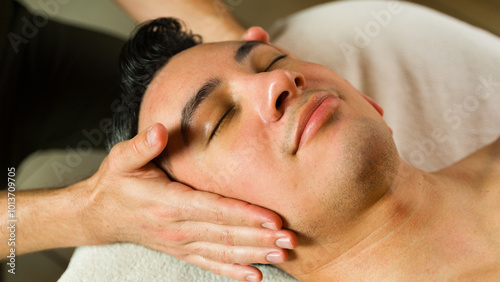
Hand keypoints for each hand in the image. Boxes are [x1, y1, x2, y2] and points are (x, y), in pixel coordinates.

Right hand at [81, 123, 296, 280]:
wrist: (99, 215)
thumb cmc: (116, 183)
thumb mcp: (122, 159)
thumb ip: (143, 145)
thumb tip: (158, 130)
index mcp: (168, 202)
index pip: (213, 209)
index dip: (244, 214)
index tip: (272, 218)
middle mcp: (177, 227)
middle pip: (225, 233)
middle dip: (260, 237)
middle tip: (291, 240)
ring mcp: (180, 243)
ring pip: (223, 251)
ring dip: (255, 254)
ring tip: (283, 255)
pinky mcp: (181, 251)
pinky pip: (210, 264)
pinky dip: (233, 271)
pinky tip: (255, 276)